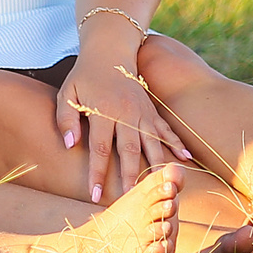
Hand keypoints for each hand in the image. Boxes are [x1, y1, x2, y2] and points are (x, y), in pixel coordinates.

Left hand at [57, 41, 190, 203]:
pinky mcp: (152, 110)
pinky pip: (166, 129)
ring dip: (156, 165)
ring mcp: (142, 112)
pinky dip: (176, 143)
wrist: (109, 52)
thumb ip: (66, 118)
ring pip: (151, 143)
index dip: (97, 173)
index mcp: (102, 111)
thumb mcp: (67, 93)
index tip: (96, 194)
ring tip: (161, 186)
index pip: (100, 148)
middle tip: (130, 200)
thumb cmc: (84, 77)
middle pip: (129, 150)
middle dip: (130, 177)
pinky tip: (186, 159)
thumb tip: (69, 144)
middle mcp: (125, 113)